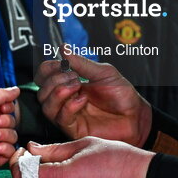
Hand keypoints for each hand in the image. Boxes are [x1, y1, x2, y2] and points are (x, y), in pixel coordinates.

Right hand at [35, 51, 151, 146]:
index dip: (47, 69)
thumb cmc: (122, 95)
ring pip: (46, 105)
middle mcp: (65, 99)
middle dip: (54, 80)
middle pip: (41, 90)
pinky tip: (83, 100)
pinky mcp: (74, 129)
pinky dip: (69, 106)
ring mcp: (68, 114)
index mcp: (69, 83)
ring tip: (77, 86)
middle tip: (74, 77)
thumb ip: (81, 63)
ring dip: (58, 93)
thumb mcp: (103, 73)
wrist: (136, 116)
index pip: (44, 75)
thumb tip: (63, 48)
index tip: (61, 64)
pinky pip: (60, 118)